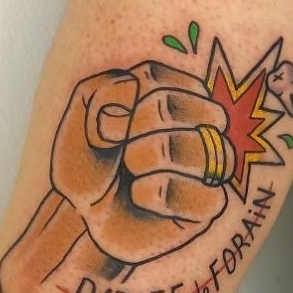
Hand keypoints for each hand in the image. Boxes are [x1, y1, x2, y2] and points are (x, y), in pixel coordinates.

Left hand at [51, 61, 234, 263]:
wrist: (84, 211)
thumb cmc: (91, 160)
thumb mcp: (83, 114)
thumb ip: (106, 89)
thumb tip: (138, 92)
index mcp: (176, 92)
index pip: (161, 81)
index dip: (126, 104)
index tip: (107, 128)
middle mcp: (201, 125)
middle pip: (191, 109)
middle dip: (142, 127)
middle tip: (123, 150)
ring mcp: (209, 165)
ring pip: (205, 150)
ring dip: (151, 157)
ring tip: (132, 171)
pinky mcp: (209, 204)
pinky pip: (205, 195)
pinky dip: (160, 195)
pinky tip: (140, 198)